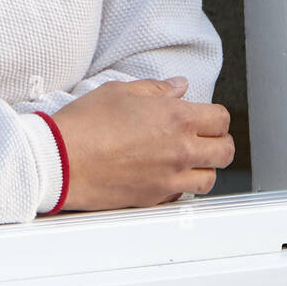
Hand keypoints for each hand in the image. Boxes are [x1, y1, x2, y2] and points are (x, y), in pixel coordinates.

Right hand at [49, 76, 233, 211]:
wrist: (62, 159)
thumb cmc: (86, 122)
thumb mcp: (120, 91)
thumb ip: (156, 89)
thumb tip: (179, 86)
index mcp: (176, 118)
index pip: (220, 119)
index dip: (214, 116)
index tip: (204, 116)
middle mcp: (180, 150)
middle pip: (224, 152)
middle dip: (218, 142)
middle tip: (204, 138)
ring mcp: (169, 178)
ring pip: (209, 179)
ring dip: (203, 167)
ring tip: (187, 159)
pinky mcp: (155, 199)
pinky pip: (183, 195)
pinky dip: (181, 186)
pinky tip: (165, 175)